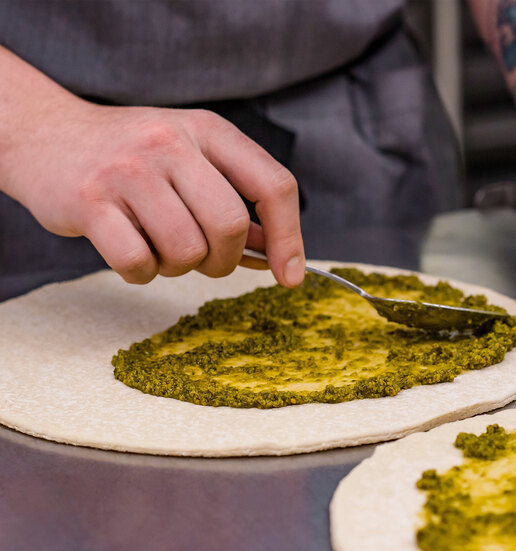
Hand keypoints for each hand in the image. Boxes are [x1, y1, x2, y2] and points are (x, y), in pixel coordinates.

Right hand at [2, 97, 304, 286]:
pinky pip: (139, 264)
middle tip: (204, 260)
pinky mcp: (90, 202)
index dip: (289, 238)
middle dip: (224, 260)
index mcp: (209, 131)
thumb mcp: (193, 162)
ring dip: (179, 266)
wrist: (48, 138)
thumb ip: (237, 204)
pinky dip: (142, 273)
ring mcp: (129, 171)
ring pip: (185, 250)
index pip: (274, 186)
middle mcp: (171, 143)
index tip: (289, 276)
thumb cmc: (136, 160)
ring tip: (159, 246)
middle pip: (230, 225)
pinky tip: (131, 252)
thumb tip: (278, 256)